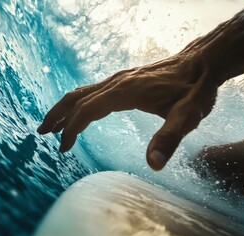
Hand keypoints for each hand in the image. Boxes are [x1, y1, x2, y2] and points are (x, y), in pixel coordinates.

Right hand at [38, 52, 217, 170]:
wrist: (201, 62)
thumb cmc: (194, 89)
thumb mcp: (187, 116)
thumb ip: (169, 139)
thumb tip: (153, 165)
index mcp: (125, 91)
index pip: (87, 110)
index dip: (71, 129)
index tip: (63, 147)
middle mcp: (116, 82)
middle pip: (75, 97)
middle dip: (56, 115)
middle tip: (41, 132)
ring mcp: (118, 79)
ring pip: (81, 92)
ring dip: (63, 108)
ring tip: (51, 124)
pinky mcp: (122, 80)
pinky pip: (91, 91)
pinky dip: (77, 103)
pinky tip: (78, 113)